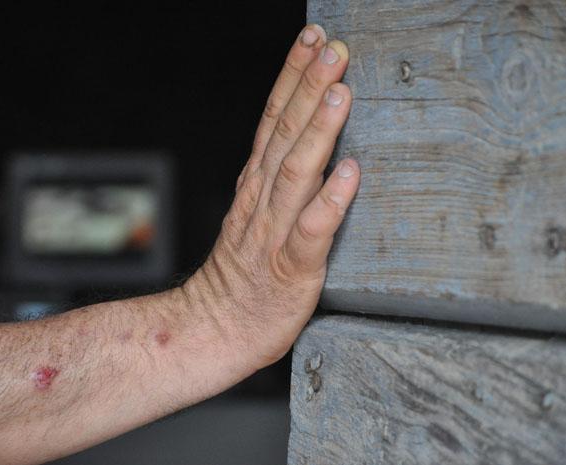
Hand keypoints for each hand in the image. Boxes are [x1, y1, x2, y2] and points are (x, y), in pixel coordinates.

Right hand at [183, 25, 359, 370]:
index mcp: (255, 184)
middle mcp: (263, 199)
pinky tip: (350, 174)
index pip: (273, 119)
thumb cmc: (242, 275)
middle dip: (309, 86)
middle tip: (332, 48)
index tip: (312, 41)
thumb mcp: (251, 213)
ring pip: (296, 172)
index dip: (293, 77)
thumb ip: (273, 177)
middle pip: (285, 134)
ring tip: (341, 93)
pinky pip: (311, 231)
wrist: (215, 328)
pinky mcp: (292, 267)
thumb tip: (299, 139)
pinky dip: (330, 201)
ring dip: (319, 131)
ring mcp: (275, 231)